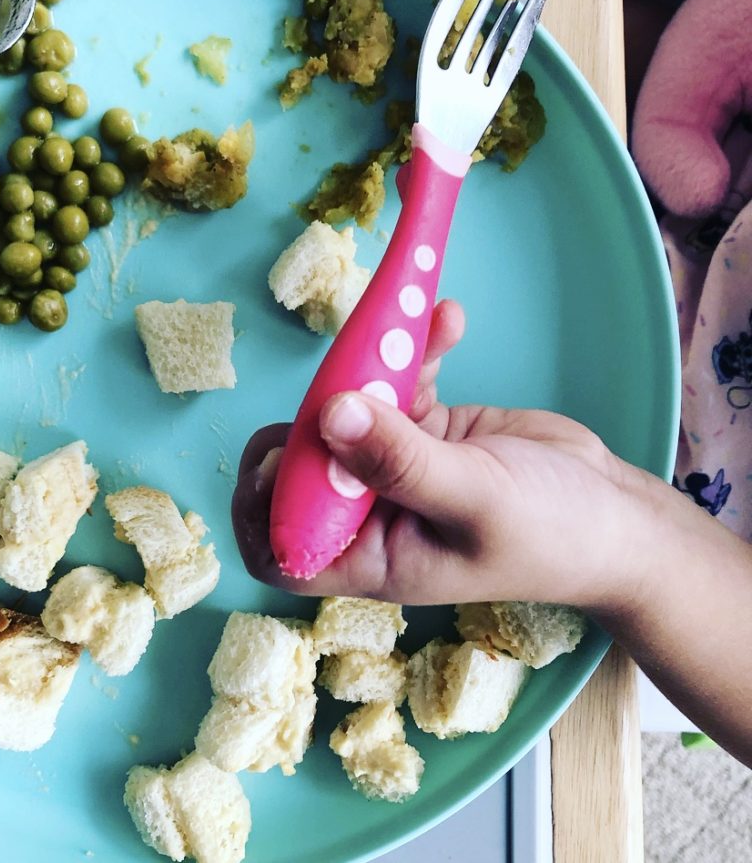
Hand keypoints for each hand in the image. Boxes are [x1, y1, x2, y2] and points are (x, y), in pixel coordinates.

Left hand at [232, 302, 659, 613]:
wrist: (615, 513)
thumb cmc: (552, 532)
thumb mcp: (475, 499)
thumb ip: (400, 461)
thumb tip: (326, 416)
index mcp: (370, 555)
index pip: (281, 547)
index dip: (259, 506)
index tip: (283, 450)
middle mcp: (371, 512)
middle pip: (306, 462)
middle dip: (320, 410)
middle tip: (353, 374)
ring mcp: (394, 464)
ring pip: (349, 410)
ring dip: (371, 363)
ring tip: (409, 322)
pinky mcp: (422, 426)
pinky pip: (398, 380)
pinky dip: (418, 347)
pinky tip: (448, 318)